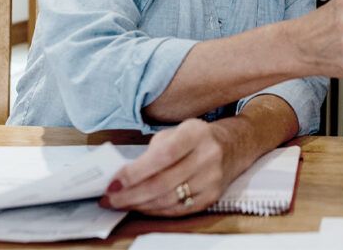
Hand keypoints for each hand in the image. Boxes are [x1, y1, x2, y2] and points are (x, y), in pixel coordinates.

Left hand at [101, 119, 235, 216]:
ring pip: (169, 200)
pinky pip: (178, 209)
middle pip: (163, 183)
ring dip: (139, 205)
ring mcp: (212, 179)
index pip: (162, 156)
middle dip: (130, 194)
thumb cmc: (196, 138)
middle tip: (109, 199)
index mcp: (195, 134)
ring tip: (120, 203)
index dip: (135, 172)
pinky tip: (141, 206)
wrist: (233, 146)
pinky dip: (156, 210)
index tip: (113, 183)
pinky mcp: (212, 197)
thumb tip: (123, 175)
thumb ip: (153, 151)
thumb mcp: (177, 131)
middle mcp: (207, 157)